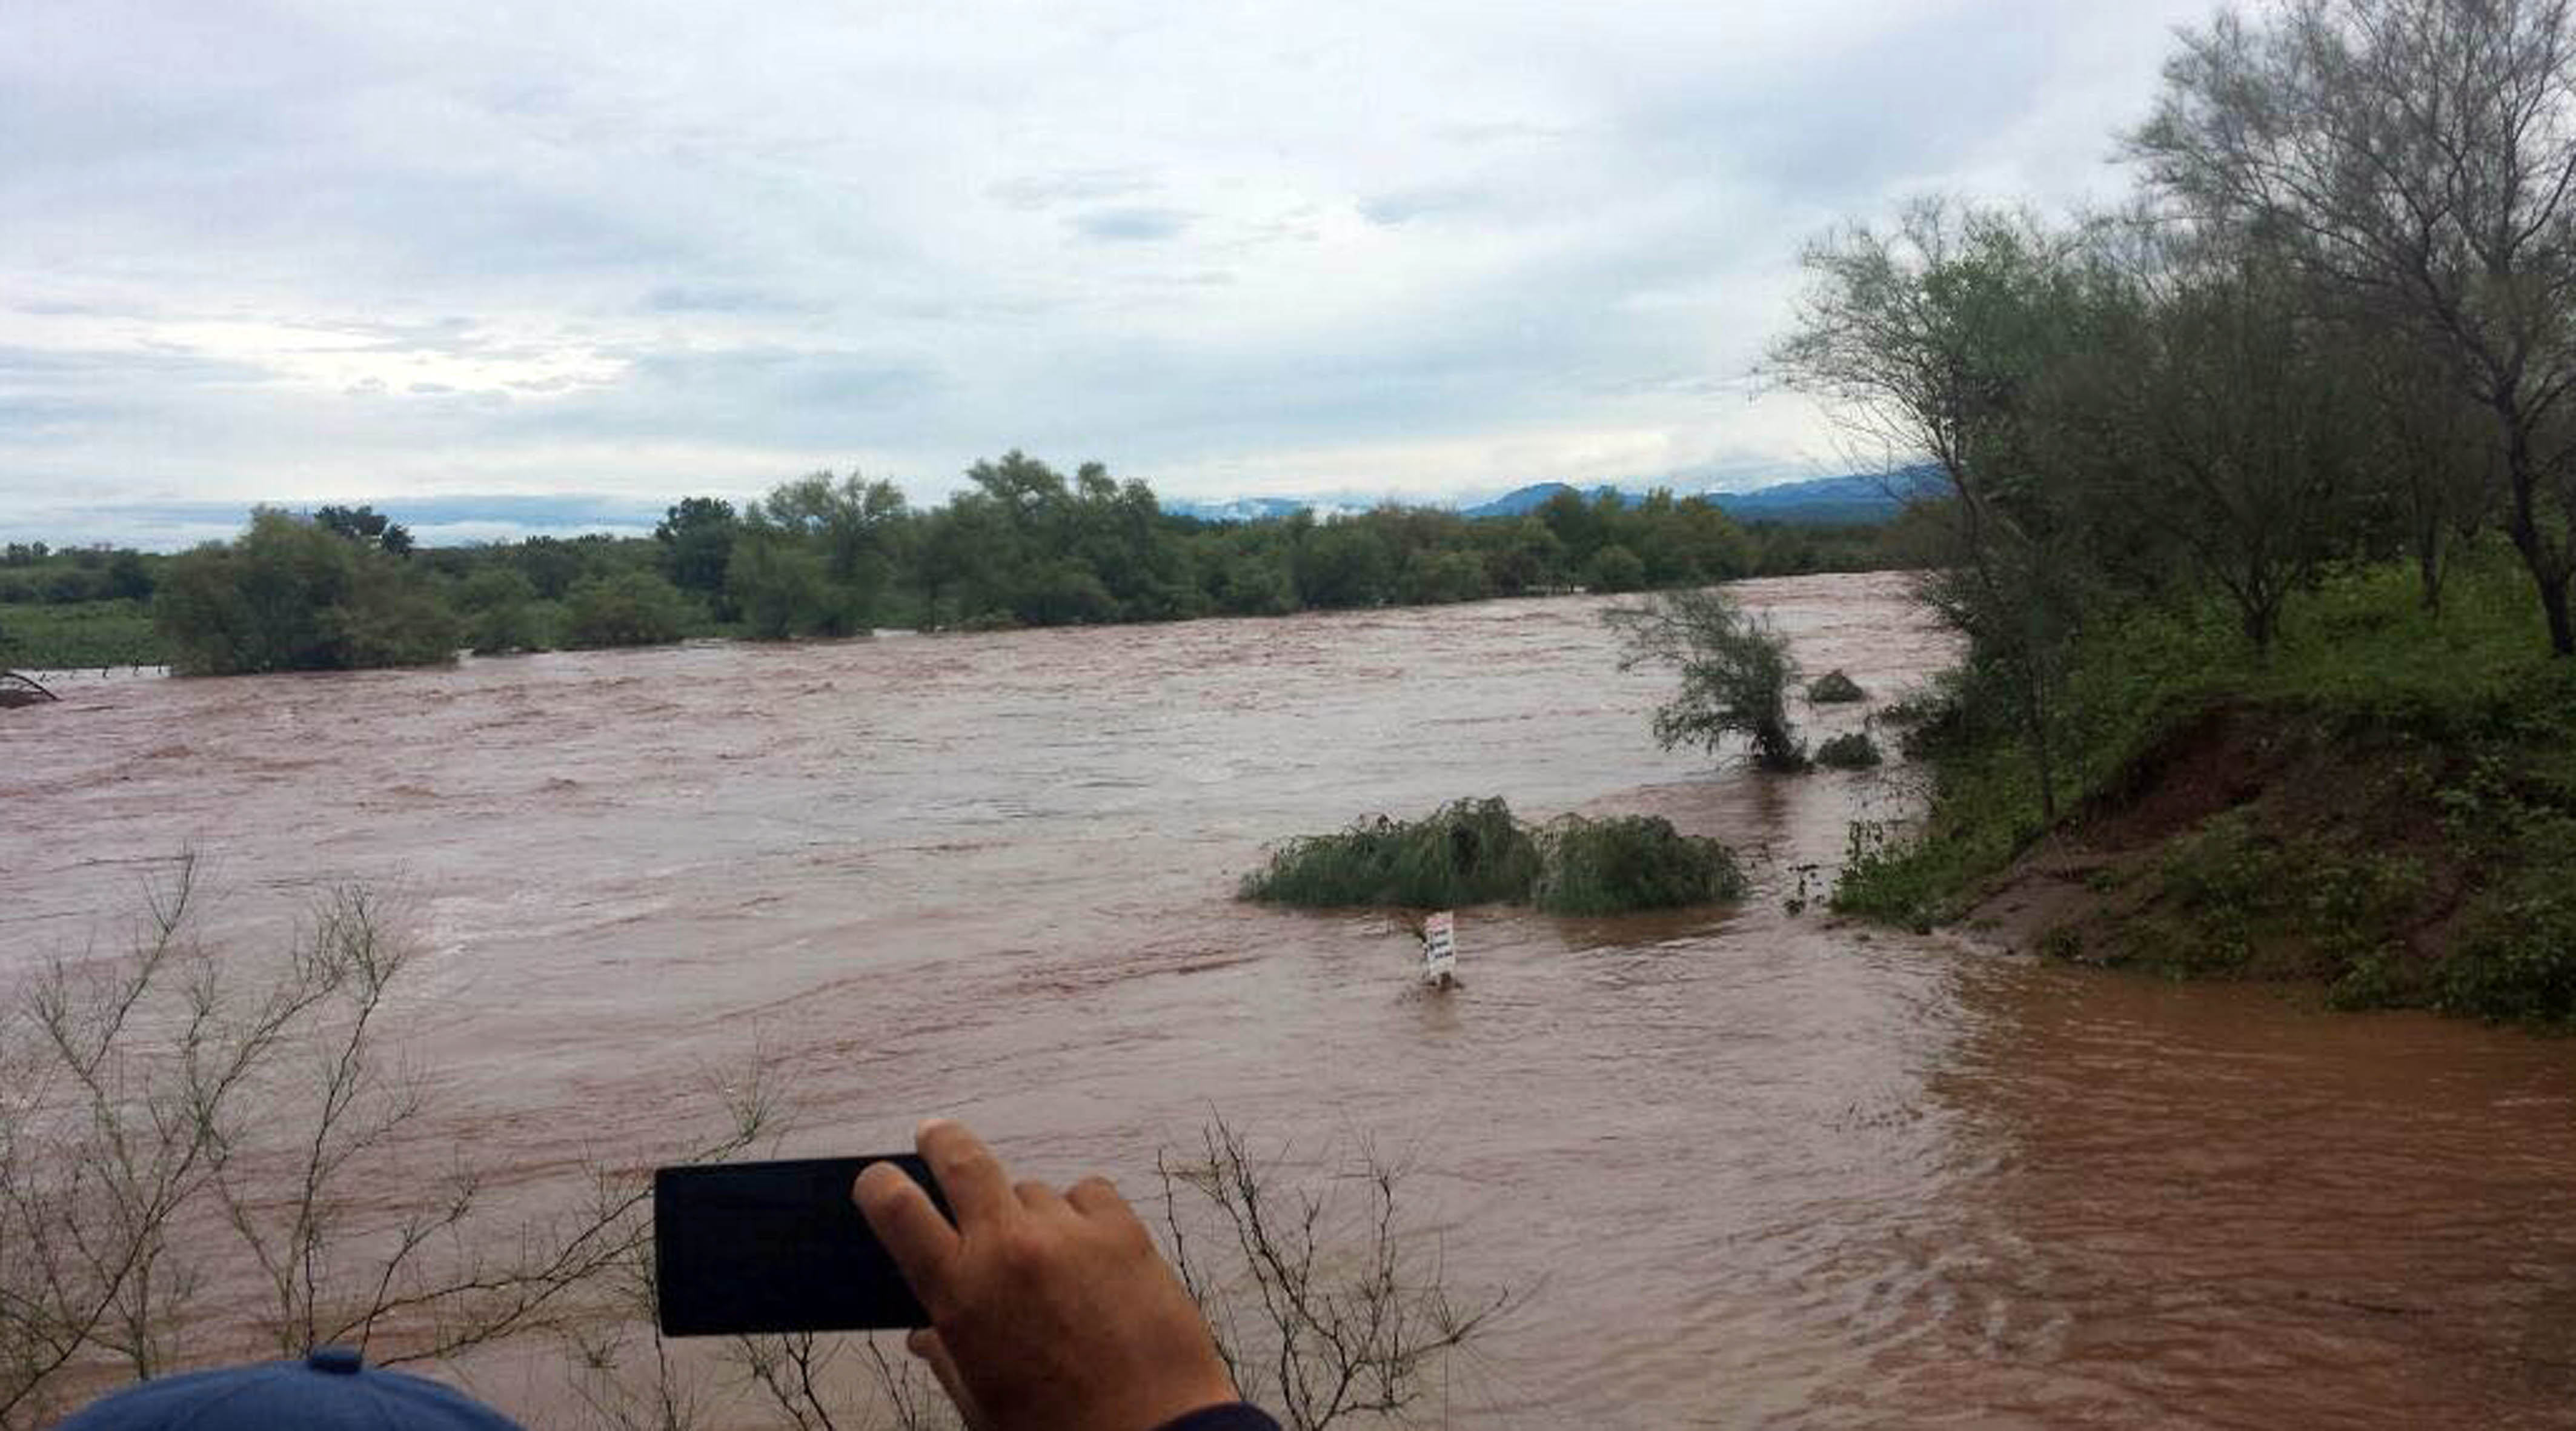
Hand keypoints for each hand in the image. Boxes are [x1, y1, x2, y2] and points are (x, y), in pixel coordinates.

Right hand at [854, 1119, 1239, 1430]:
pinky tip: (1090, 1248)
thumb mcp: (982, 1402)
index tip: (879, 1180)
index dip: (880, 1185)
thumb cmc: (1059, 1429)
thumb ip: (948, 1356)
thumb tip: (924, 1334)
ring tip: (1047, 1260)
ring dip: (1027, 1214)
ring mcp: (1068, 1232)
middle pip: (963, 1161)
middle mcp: (1008, 1247)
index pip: (897, 1210)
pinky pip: (1088, 1194)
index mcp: (961, 1292)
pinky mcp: (1123, 1229)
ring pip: (1032, 1190)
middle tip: (935, 1134)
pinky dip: (1081, 1213)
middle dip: (943, 1141)